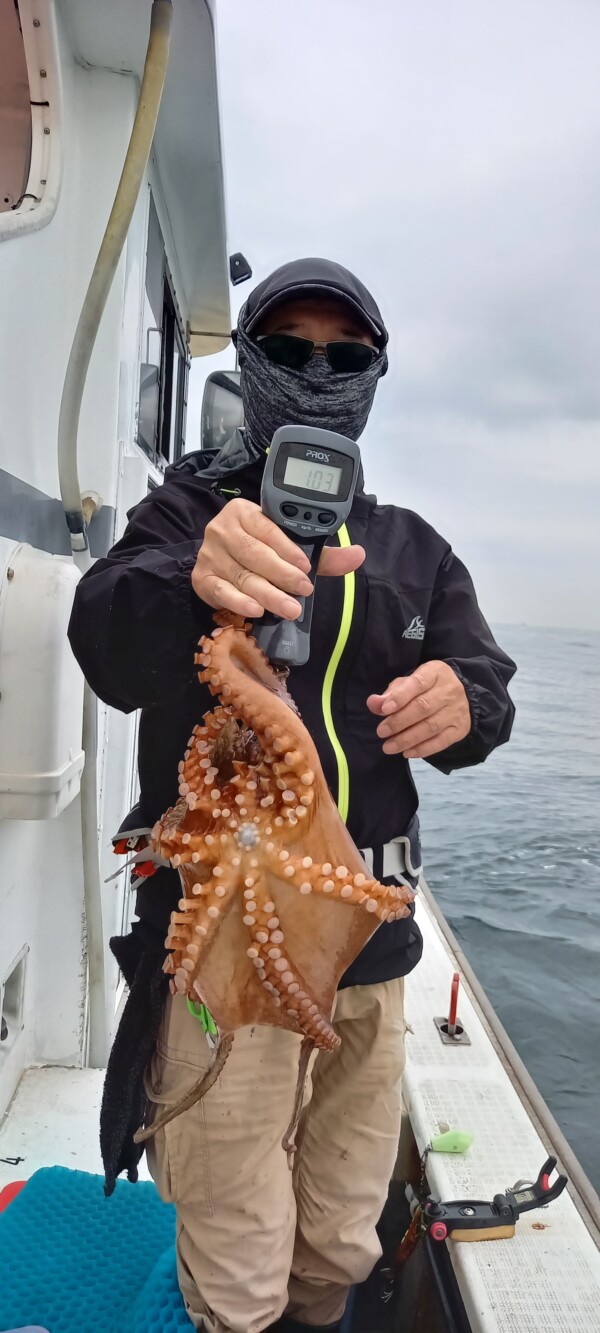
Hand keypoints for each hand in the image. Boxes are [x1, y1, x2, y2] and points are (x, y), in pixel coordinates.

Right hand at [192, 498, 364, 619]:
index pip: (266, 528)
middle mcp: (222, 529)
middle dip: (282, 575)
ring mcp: (210, 554)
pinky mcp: (201, 578)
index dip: (287, 549)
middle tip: (304, 591)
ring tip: (290, 609)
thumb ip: (321, 553)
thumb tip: (357, 555)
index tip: (307, 567)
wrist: (220, 563)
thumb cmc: (258, 551)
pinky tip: (256, 610)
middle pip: (254, 554)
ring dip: (268, 594)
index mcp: (244, 512)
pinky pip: (221, 591)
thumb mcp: (287, 548)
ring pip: (242, 576)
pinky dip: (239, 602)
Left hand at [367, 661, 470, 758]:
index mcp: (435, 673)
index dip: (400, 697)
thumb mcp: (408, 684)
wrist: (460, 696)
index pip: (417, 683)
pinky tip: (407, 752)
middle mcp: (449, 690)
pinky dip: (423, 749)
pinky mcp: (460, 729)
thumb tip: (373, 703)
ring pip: (431, 727)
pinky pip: (441, 742)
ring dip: (407, 739)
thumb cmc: (426, 689)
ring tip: (389, 746)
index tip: (384, 710)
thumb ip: (390, 693)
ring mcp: (457, 710)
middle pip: (423, 707)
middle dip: (399, 721)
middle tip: (381, 732)